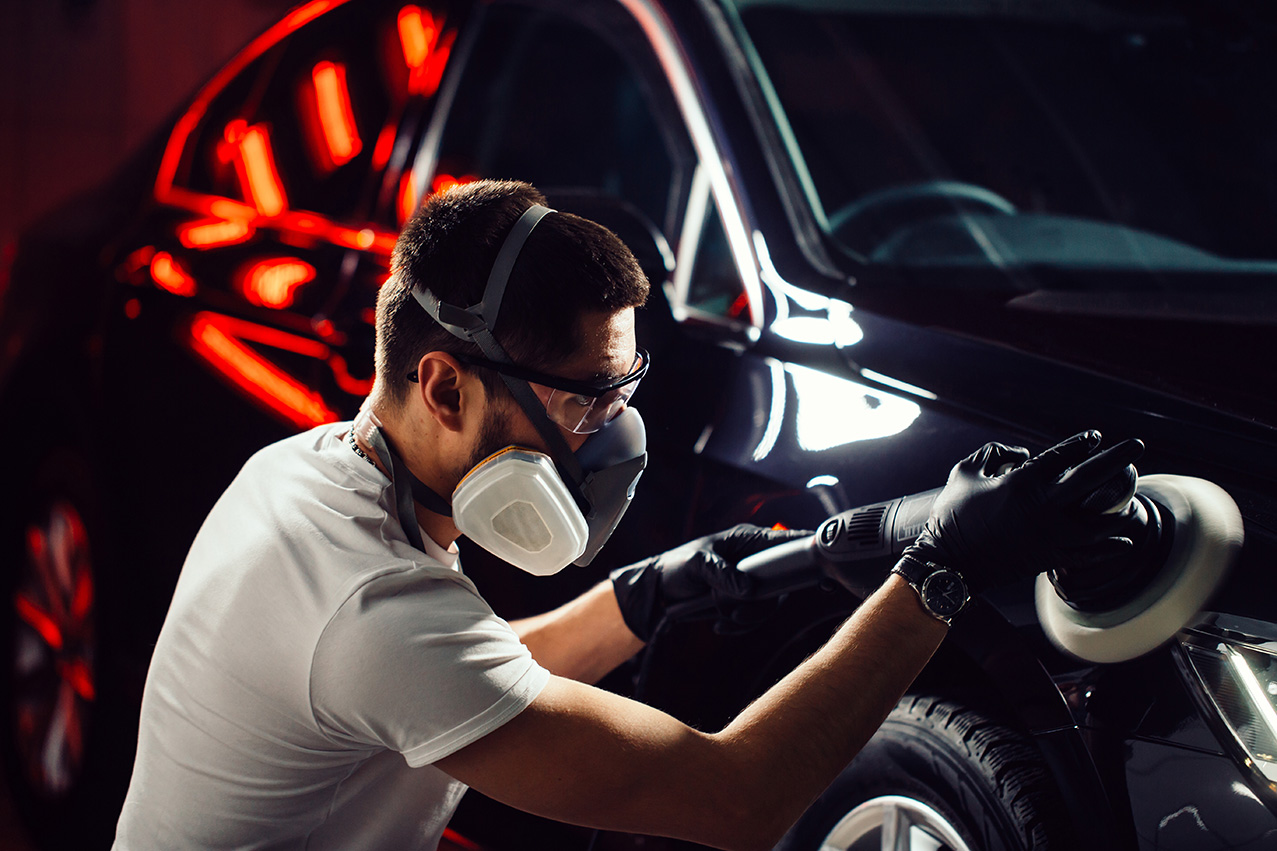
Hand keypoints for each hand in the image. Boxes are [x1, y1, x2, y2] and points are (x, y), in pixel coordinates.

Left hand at [611, 525, 810, 641]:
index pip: (786, 542)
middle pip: (782, 584)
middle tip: (738, 612)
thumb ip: (721, 574)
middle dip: (762, 604)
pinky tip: (718, 626)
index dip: (807, 552)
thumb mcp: (696, 565)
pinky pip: (753, 617)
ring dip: (746, 617)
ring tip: (721, 617)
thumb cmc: (676, 566)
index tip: (822, 570)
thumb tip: (747, 589)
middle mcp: (754, 560)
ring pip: (768, 604)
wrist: (658, 589)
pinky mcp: (742, 600)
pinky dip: (737, 625)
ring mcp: (750, 581)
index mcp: (748, 541)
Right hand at [904, 431, 1144, 592]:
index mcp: (1020, 481)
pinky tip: (1126, 542)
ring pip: (1096, 521)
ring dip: (1117, 510)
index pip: (1060, 455)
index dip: (1081, 443)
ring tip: (1131, 502)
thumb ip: (993, 453)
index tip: (1096, 436)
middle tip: (1137, 446)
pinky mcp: (1048, 557)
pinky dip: (1109, 549)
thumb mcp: (965, 472)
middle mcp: (1041, 506)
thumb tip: (1021, 454)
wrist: (950, 562)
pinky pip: (1087, 554)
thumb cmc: (953, 515)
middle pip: (1090, 478)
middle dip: (1116, 458)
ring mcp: (1048, 534)